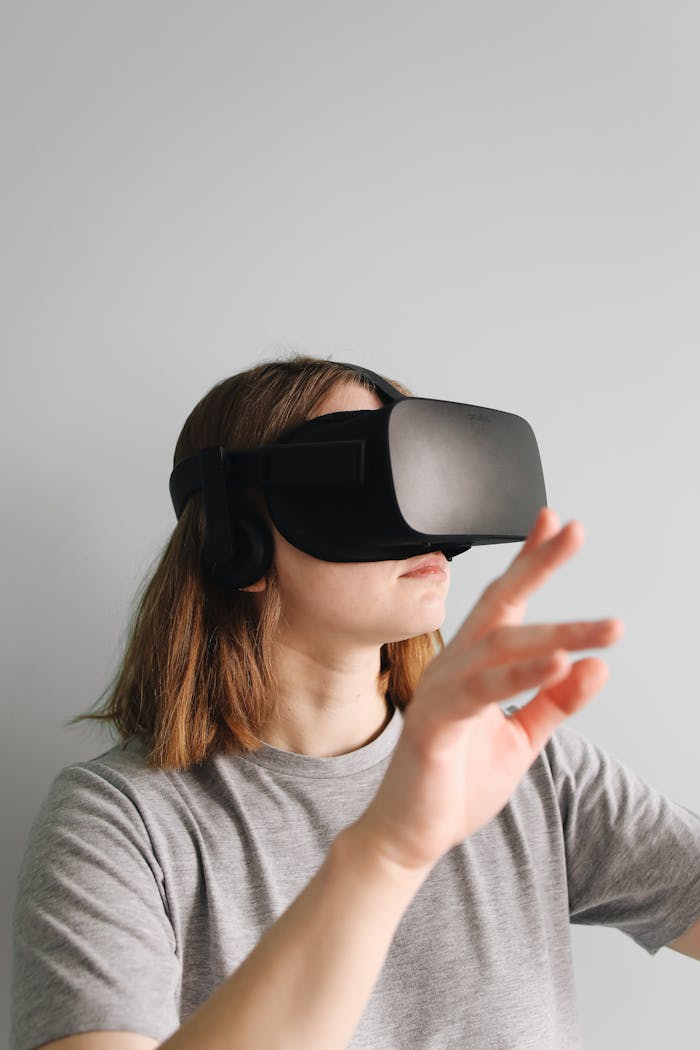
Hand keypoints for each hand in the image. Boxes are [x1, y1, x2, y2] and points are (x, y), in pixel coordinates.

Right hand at [351, 506, 624, 877]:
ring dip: (558, 634)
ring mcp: (440, 690)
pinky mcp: (434, 722)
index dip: (529, 562)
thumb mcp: (522, 738)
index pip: (505, 603)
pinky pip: (482, 691)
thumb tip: (597, 666)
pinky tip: (557, 663)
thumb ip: (555, 702)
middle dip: (538, 567)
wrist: (413, 833)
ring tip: (605, 628)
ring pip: (502, 647)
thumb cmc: (458, 781)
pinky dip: (522, 675)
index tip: (555, 524)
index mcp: (472, 664)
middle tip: (574, 532)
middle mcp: (454, 666)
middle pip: (501, 606)